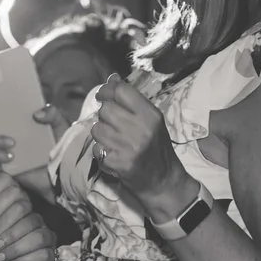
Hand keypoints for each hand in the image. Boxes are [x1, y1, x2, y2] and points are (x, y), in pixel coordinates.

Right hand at [0, 117, 57, 178]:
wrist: (63, 174)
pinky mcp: (4, 166)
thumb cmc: (60, 148)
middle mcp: (7, 132)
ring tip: (11, 142)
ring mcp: (3, 149)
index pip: (0, 105)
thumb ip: (52, 114)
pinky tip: (11, 156)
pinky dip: (0, 156)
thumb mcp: (60, 127)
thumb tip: (37, 113)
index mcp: (18, 120)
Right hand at [0, 174, 48, 260]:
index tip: (8, 195)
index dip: (5, 183)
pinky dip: (26, 219)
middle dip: (18, 191)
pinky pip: (21, 216)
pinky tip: (26, 229)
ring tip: (25, 216)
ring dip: (25, 205)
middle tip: (20, 204)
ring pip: (17, 196)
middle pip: (7, 181)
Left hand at [90, 77, 192, 219]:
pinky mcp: (117, 163)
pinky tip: (113, 155)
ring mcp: (128, 147)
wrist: (163, 181)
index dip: (106, 90)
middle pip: (106, 109)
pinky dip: (101, 152)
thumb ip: (132, 101)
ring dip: (101, 134)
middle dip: (105, 116)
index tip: (102, 95)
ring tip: (113, 141)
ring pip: (97, 129)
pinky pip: (97, 148)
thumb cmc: (157, 148)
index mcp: (150, 115)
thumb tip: (111, 79)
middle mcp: (140, 128)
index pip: (121, 91)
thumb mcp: (152, 121)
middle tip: (113, 125)